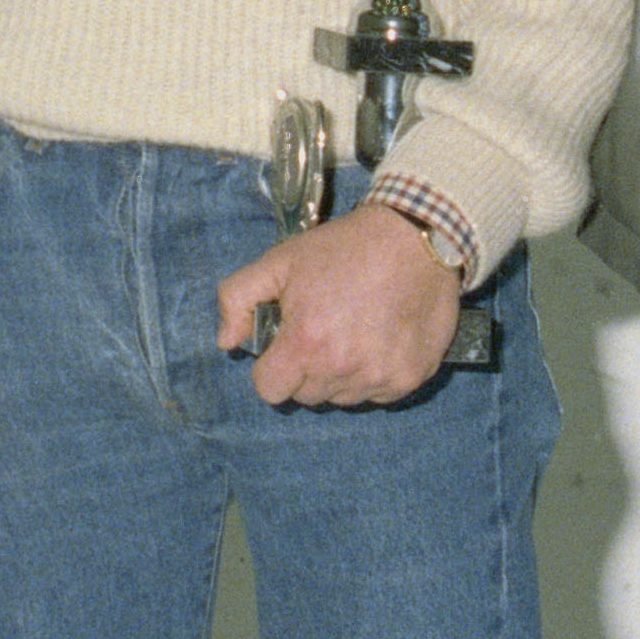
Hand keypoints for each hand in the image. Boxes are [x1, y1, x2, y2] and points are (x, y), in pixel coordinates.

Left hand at [214, 205, 459, 406]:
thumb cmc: (342, 248)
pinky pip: (377, 395)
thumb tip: (226, 341)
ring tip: (351, 333)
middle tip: (320, 332)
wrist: (413, 240)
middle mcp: (343, 369)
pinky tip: (377, 340)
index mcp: (306, 343)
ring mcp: (380, 378)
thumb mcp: (279, 261)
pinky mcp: (410, 378)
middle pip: (306, 396)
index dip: (271, 369)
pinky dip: (372, 376)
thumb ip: (237, 299)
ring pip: (342, 398)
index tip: (283, 347)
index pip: (270, 391)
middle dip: (304, 370)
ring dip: (339, 376)